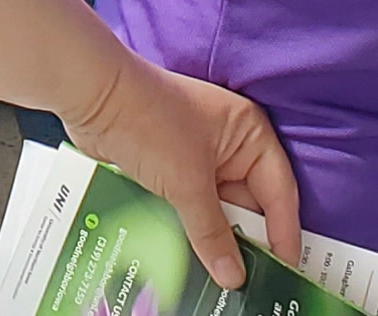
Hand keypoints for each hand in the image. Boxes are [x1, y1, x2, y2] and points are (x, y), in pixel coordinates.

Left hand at [57, 52, 302, 289]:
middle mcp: (230, 145)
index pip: (279, 192)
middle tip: (249, 283)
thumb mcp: (187, 182)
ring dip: (213, 239)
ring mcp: (199, 157)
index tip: (286, 270)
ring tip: (219, 280)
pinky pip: (189, 207)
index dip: (284, 233)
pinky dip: (189, 230)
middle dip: (246, 242)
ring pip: (216, 209)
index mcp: (249, 134)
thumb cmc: (148, 121)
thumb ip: (212, 232)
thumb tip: (234, 277)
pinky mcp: (171, 169)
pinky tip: (190, 260)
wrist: (91, 95)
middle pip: (249, 204)